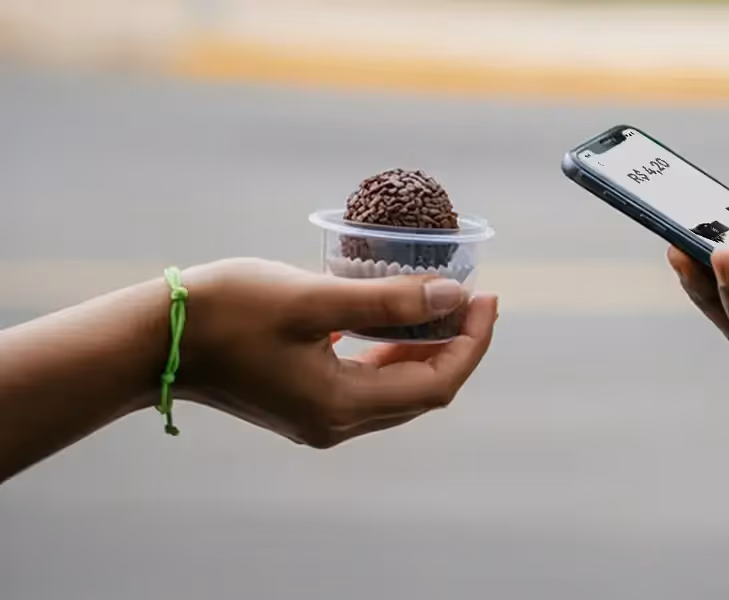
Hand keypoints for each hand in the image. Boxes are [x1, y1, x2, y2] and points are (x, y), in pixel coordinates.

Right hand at [175, 258, 497, 447]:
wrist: (151, 339)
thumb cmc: (225, 313)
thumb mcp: (314, 300)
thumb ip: (387, 302)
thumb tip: (452, 296)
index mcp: (342, 406)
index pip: (437, 383)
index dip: (471, 342)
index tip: (486, 296)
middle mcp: (336, 423)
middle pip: (423, 391)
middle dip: (457, 344)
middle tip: (474, 297)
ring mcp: (318, 418)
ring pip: (397, 389)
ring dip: (426, 349)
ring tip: (444, 304)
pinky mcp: (303, 403)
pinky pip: (368, 383)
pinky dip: (392, 354)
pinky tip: (395, 321)